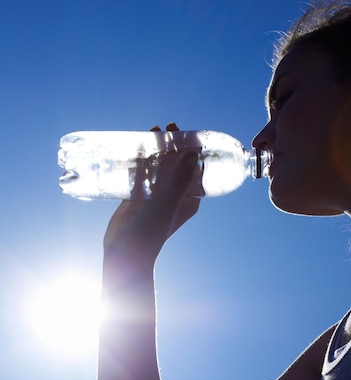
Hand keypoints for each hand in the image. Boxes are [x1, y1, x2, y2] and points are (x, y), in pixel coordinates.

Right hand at [103, 123, 200, 264]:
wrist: (126, 253)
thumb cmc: (152, 231)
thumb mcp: (169, 201)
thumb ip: (181, 177)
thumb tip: (195, 152)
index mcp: (189, 199)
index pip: (194, 168)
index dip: (192, 148)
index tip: (186, 131)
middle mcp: (173, 196)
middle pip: (175, 164)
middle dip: (172, 144)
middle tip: (165, 127)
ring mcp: (154, 197)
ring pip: (156, 167)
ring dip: (154, 150)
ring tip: (149, 131)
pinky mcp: (135, 198)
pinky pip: (138, 175)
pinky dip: (137, 161)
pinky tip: (131, 147)